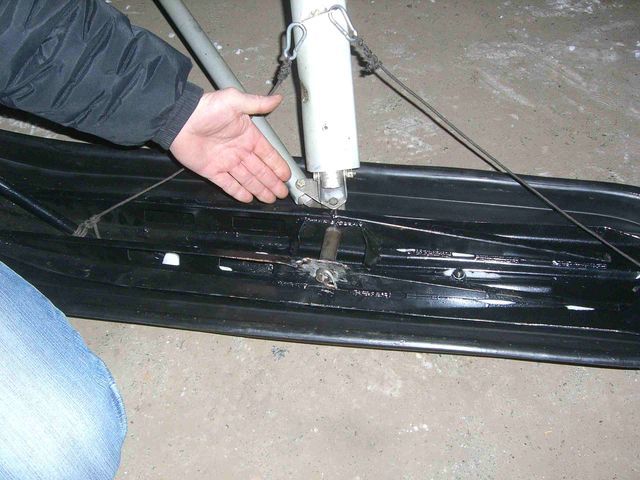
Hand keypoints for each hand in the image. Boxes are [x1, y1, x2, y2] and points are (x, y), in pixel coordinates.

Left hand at [170, 88, 290, 202]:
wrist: (179, 119)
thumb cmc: (205, 108)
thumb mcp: (235, 101)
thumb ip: (257, 103)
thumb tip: (277, 99)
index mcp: (247, 136)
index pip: (268, 154)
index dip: (278, 166)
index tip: (287, 175)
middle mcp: (238, 150)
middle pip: (260, 171)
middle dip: (272, 182)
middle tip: (282, 192)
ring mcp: (226, 162)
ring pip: (247, 180)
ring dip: (260, 189)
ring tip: (270, 198)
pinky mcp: (212, 171)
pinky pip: (228, 184)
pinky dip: (238, 192)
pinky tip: (249, 198)